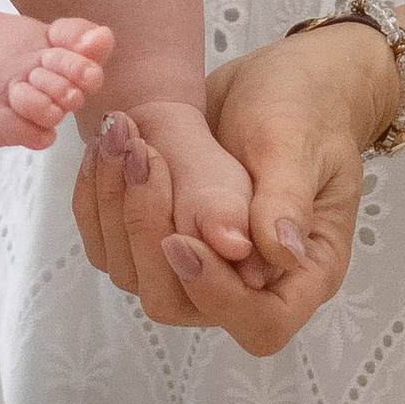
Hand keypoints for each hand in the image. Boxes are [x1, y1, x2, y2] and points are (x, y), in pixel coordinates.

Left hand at [70, 22, 395, 357]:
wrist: (277, 80)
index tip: (182, 237)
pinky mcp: (163, 236)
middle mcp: (249, 281)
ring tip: (121, 135)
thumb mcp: (298, 143)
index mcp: (304, 272)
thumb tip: (276, 253)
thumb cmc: (305, 109)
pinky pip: (113, 244)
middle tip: (142, 157)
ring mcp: (202, 263)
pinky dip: (99, 198)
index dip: (217, 295)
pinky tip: (106, 147)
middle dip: (148, 234)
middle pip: (181, 304)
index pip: (261, 324)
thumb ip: (287, 198)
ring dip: (117, 208)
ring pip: (137, 275)